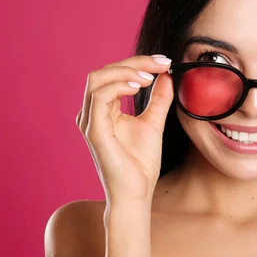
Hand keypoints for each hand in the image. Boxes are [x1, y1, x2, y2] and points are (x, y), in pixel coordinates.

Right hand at [76, 55, 173, 205]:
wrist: (137, 194)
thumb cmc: (140, 164)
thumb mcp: (154, 123)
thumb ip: (158, 99)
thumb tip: (166, 75)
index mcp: (102, 110)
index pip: (114, 74)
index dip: (138, 63)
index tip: (165, 62)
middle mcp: (91, 113)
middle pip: (104, 71)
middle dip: (134, 62)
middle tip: (162, 64)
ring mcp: (90, 121)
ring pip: (97, 79)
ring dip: (126, 71)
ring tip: (149, 77)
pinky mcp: (93, 131)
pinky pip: (99, 97)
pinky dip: (119, 86)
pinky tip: (139, 87)